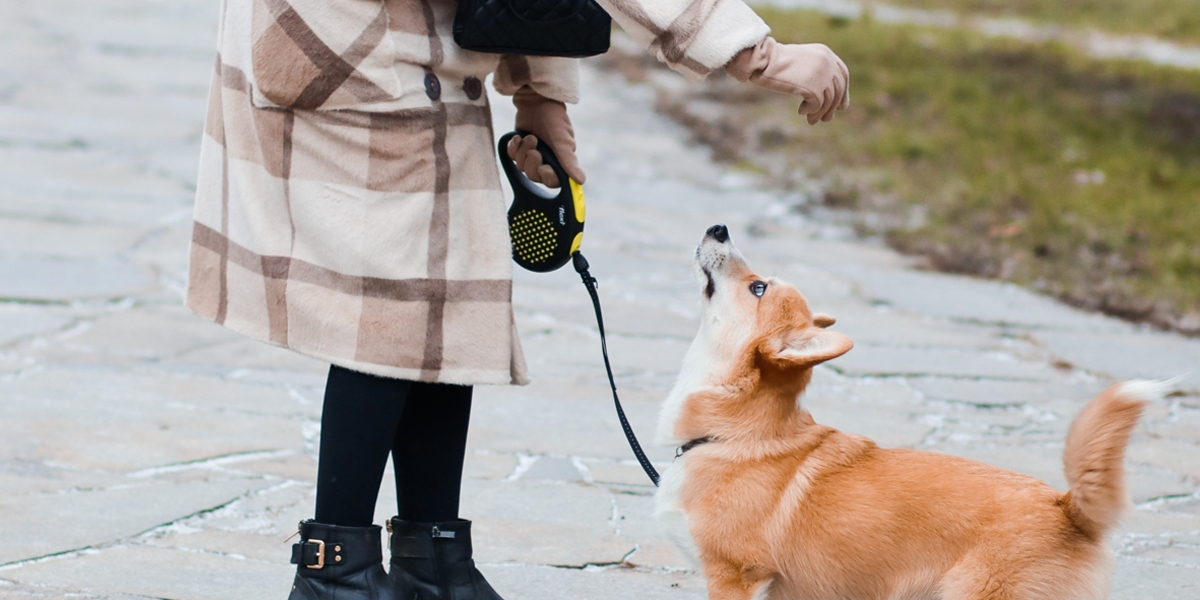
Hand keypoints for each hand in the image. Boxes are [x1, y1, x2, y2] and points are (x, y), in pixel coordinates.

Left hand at [509, 86, 584, 187]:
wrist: (536, 100)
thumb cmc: (554, 119)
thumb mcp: (562, 141)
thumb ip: (569, 161)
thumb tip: (581, 181)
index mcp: (560, 161)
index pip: (553, 181)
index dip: (547, 177)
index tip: (544, 167)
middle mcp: (546, 160)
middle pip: (534, 176)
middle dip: (532, 161)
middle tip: (535, 148)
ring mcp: (532, 154)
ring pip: (521, 167)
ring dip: (523, 151)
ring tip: (529, 137)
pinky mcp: (519, 148)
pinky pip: (512, 157)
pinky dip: (514, 147)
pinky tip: (518, 137)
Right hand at [726, 37, 849, 124]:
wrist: (763, 59)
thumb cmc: (774, 62)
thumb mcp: (800, 62)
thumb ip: (814, 72)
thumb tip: (824, 94)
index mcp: (825, 53)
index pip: (843, 74)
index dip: (844, 92)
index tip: (842, 106)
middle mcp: (827, 62)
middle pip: (838, 89)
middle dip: (833, 107)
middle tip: (826, 119)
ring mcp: (822, 74)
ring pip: (829, 100)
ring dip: (820, 113)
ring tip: (811, 120)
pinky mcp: (813, 86)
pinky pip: (817, 105)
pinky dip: (810, 111)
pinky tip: (801, 111)